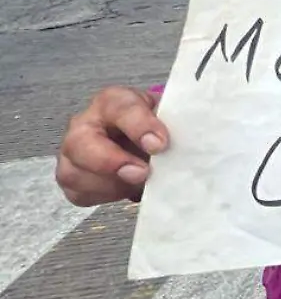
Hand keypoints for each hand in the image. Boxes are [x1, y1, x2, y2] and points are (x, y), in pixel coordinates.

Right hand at [56, 87, 168, 206]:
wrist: (142, 141)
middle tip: (141, 173)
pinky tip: (126, 190)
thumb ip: (175, 126)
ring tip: (139, 184)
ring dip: (109, 184)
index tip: (160, 145)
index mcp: (113, 102)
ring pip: (74, 173)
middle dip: (110, 161)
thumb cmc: (155, 126)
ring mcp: (73, 153)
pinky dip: (104, 196)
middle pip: (80, 142)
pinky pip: (78, 193)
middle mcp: (85, 124)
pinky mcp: (72, 177)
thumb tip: (190, 146)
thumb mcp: (168, 117)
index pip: (121, 108)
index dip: (140, 126)